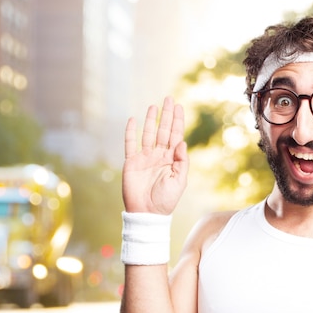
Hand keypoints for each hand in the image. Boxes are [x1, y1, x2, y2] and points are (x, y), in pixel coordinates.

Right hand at [122, 97, 188, 214]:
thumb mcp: (179, 181)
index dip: (177, 121)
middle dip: (166, 115)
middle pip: (163, 131)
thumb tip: (182, 142)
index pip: (175, 136)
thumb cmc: (166, 200)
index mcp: (171, 160)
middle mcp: (158, 156)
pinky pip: (130, 144)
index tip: (179, 107)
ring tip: (154, 106)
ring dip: (151, 120)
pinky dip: (130, 132)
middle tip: (169, 98)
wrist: (147, 213)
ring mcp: (144, 158)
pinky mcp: (131, 162)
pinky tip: (132, 120)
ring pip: (148, 134)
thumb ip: (182, 162)